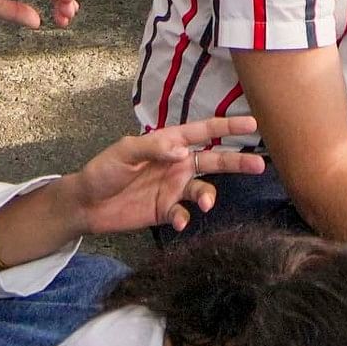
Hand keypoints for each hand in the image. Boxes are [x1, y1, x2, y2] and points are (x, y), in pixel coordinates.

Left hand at [64, 117, 263, 233]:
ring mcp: (173, 188)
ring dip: (209, 195)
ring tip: (207, 202)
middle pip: (215, 160)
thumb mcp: (125, 151)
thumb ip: (154, 147)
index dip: (228, 128)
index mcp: (169, 143)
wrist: (87, 204)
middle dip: (238, 161)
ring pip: (203, 189)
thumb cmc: (103, 170)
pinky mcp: (165, 211)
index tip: (252, 124)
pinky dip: (185, 218)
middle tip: (260, 164)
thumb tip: (184, 149)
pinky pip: (183, 213)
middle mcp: (177, 164)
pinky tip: (179, 221)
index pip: (204, 132)